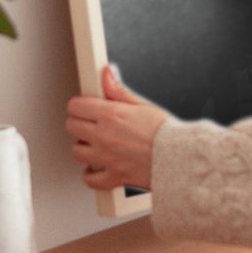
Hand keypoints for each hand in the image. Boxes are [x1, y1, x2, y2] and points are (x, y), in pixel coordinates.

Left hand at [65, 65, 170, 191]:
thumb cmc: (166, 132)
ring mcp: (106, 158)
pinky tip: (97, 167)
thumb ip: (119, 90)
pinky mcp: (112, 176)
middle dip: (79, 123)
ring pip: (76, 152)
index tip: (85, 107)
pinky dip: (91, 174)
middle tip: (91, 124)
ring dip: (84, 147)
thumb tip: (107, 73)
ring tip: (96, 144)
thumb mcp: (142, 105)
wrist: (180, 158)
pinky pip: (90, 179)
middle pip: (71, 127)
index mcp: (111, 115)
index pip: (76, 106)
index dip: (80, 105)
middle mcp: (104, 136)